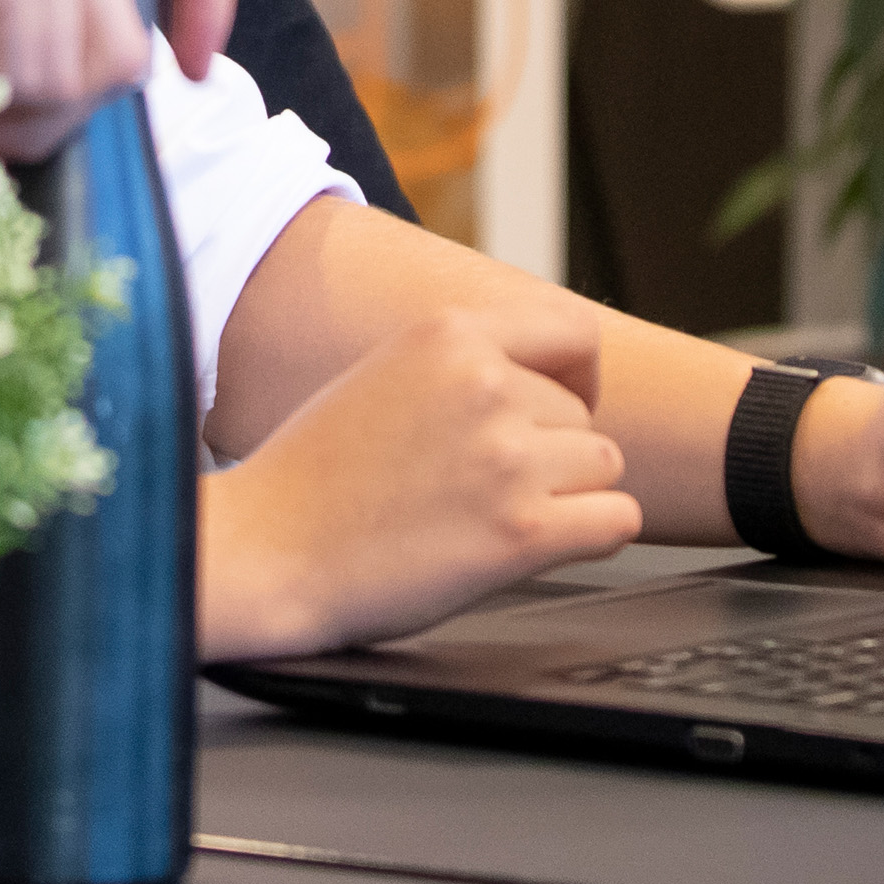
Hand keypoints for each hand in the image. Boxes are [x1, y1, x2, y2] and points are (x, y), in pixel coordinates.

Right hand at [199, 301, 644, 659]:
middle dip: (550, 454)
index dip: (578, 378)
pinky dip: (592, 537)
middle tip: (482, 489)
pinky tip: (541, 547)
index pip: (574, 333)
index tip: (561, 410)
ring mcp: (507, 457)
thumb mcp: (384, 373)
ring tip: (495, 516)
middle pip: (582, 416)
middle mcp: (485, 383)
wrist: (267, 550)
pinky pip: (616, 520)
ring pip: (602, 466)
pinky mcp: (522, 531)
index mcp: (448, 334)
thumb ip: (460, 365)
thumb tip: (541, 377)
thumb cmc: (312, 477)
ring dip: (567, 496)